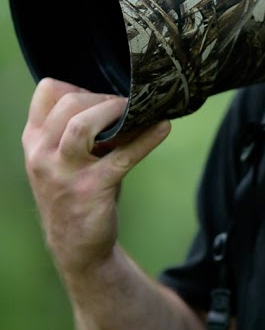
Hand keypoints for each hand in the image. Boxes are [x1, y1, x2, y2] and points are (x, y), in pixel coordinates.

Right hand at [22, 78, 170, 279]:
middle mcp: (42, 155)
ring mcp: (64, 173)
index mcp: (34, 141)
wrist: (74, 244)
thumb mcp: (63, 157)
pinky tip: (164, 127)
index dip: (77, 85)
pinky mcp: (92, 189)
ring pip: (82, 126)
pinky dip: (147, 139)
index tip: (99, 94)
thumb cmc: (75, 190)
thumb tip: (120, 97)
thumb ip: (77, 128)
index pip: (46, 93)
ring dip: (114, 111)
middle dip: (102, 97)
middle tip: (124, 104)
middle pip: (69, 105)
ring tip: (135, 109)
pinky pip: (123, 157)